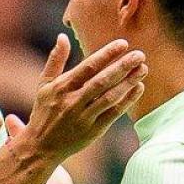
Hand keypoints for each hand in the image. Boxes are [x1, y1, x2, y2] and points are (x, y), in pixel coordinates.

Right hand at [20, 35, 145, 163]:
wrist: (40, 147)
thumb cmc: (43, 112)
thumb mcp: (44, 85)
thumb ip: (55, 60)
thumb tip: (63, 35)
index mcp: (61, 87)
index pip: (87, 67)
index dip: (106, 55)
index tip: (123, 43)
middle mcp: (72, 102)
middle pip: (102, 81)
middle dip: (122, 67)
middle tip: (139, 55)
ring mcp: (84, 117)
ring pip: (110, 97)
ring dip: (128, 83)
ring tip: (143, 69)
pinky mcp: (93, 131)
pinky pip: (113, 113)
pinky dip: (127, 101)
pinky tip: (138, 88)